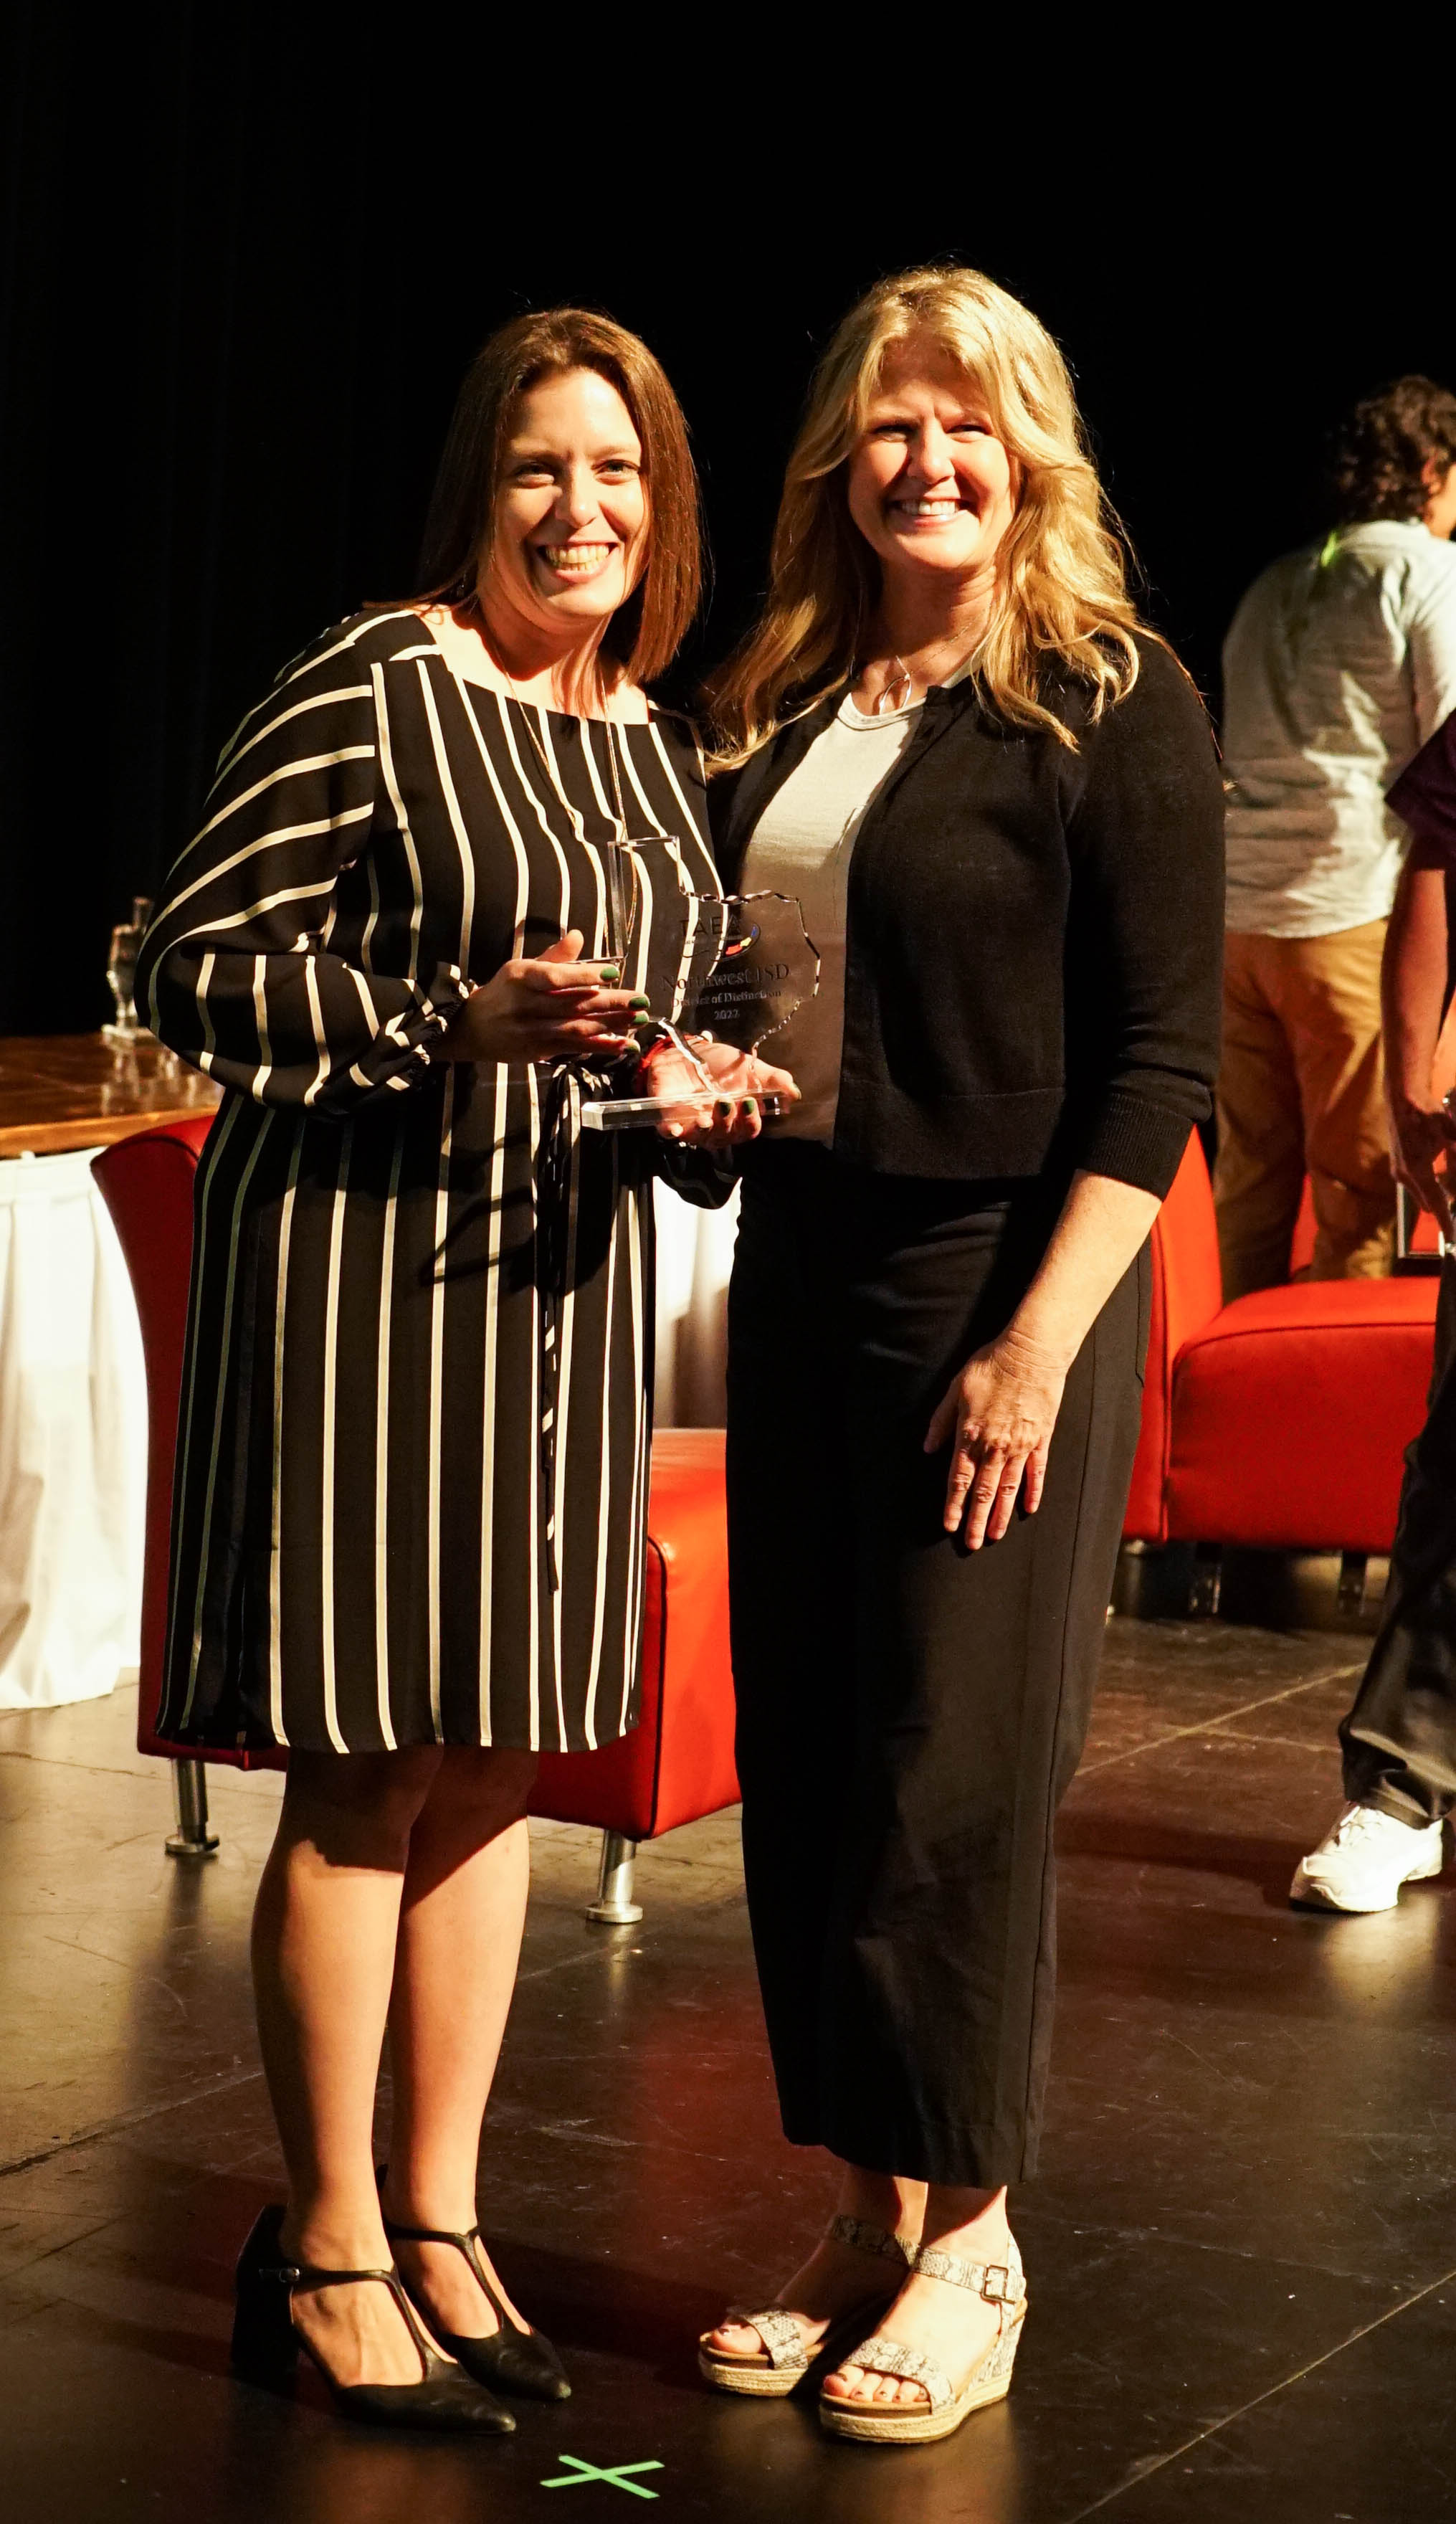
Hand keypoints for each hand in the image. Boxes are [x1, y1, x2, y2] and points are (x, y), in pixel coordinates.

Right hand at [441, 931, 644, 1064]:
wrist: (470, 1029)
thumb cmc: (503, 992)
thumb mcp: (521, 968)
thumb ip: (553, 957)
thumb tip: (579, 935)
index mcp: (521, 977)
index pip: (555, 977)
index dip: (585, 975)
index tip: (615, 972)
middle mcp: (525, 1005)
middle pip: (573, 1004)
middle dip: (611, 1003)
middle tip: (640, 1000)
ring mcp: (532, 1031)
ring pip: (577, 1028)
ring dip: (612, 1025)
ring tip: (639, 1019)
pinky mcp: (539, 1051)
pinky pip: (575, 1048)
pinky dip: (601, 1047)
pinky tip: (624, 1044)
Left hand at [646, 1037, 799, 1148]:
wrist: (684, 1049)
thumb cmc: (717, 1064)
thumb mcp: (749, 1067)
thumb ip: (774, 1080)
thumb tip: (795, 1094)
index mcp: (737, 1117)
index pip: (748, 1130)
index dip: (750, 1122)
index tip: (749, 1103)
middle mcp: (717, 1126)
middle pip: (726, 1137)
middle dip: (728, 1123)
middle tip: (725, 1102)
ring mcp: (692, 1124)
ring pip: (702, 1138)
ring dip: (705, 1130)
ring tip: (705, 1117)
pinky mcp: (668, 1119)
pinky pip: (669, 1133)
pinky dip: (672, 1133)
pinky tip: (674, 1129)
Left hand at [924, 1323, 1068, 1547]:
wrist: (1030, 1353)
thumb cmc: (990, 1366)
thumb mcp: (955, 1389)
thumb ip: (941, 1421)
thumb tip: (927, 1447)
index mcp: (970, 1435)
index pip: (957, 1480)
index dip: (952, 1505)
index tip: (948, 1526)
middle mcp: (994, 1447)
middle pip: (982, 1492)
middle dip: (974, 1520)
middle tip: (971, 1544)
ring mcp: (1019, 1445)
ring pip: (1008, 1489)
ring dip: (999, 1514)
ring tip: (993, 1536)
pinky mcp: (1040, 1439)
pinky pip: (1036, 1472)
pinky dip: (1033, 1492)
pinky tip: (1028, 1509)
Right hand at [1390, 1095, 1455, 1241]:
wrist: (1403, 1099)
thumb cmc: (1428, 1115)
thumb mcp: (1451, 1137)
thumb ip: (1455, 1161)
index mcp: (1418, 1171)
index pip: (1436, 1204)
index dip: (1445, 1223)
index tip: (1451, 1239)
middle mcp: (1405, 1176)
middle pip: (1429, 1203)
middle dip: (1444, 1206)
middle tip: (1455, 1205)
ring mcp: (1399, 1172)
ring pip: (1422, 1194)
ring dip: (1436, 1194)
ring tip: (1450, 1186)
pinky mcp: (1398, 1166)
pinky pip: (1416, 1185)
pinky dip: (1429, 1185)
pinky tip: (1438, 1173)